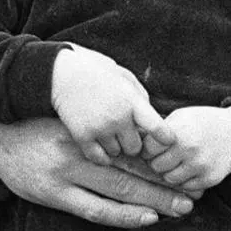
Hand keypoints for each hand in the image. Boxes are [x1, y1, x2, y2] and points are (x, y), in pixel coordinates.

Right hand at [0, 117, 193, 226]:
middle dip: (167, 184)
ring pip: (119, 190)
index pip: (135, 146)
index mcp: (91, 128)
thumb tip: (143, 129)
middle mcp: (83, 150)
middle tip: (195, 194)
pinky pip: (94, 209)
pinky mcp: (55, 194)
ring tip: (180, 208)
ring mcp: (68, 174)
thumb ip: (105, 126)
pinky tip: (145, 217)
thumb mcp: (74, 117)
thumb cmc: (40, 124)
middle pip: (134, 169)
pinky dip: (122, 214)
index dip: (164, 158)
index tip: (188, 165)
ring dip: (153, 201)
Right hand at [51, 46, 174, 163]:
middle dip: (132, 142)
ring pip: (117, 154)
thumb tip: (153, 120)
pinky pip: (99, 158)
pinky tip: (99, 143)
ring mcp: (100, 128)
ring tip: (107, 132)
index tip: (167, 141)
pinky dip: (101, 155)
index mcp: (132, 101)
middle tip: (124, 133)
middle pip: (136, 147)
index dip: (165, 138)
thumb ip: (140, 98)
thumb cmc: (97, 71)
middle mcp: (118, 118)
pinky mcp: (82, 137)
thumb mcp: (124, 77)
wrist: (63, 73)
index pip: (158, 128)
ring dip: (115, 147)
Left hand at [144, 106, 230, 191]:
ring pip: (169, 179)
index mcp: (179, 131)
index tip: (153, 146)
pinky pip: (185, 187)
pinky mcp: (209, 179)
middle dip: (157, 162)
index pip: (148, 149)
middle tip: (164, 155)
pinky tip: (190, 167)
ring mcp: (200, 166)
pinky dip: (184, 180)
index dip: (148, 148)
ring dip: (170, 172)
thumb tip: (136, 142)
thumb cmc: (203, 122)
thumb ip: (161, 130)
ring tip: (177, 161)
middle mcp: (189, 150)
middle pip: (156, 166)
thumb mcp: (181, 117)